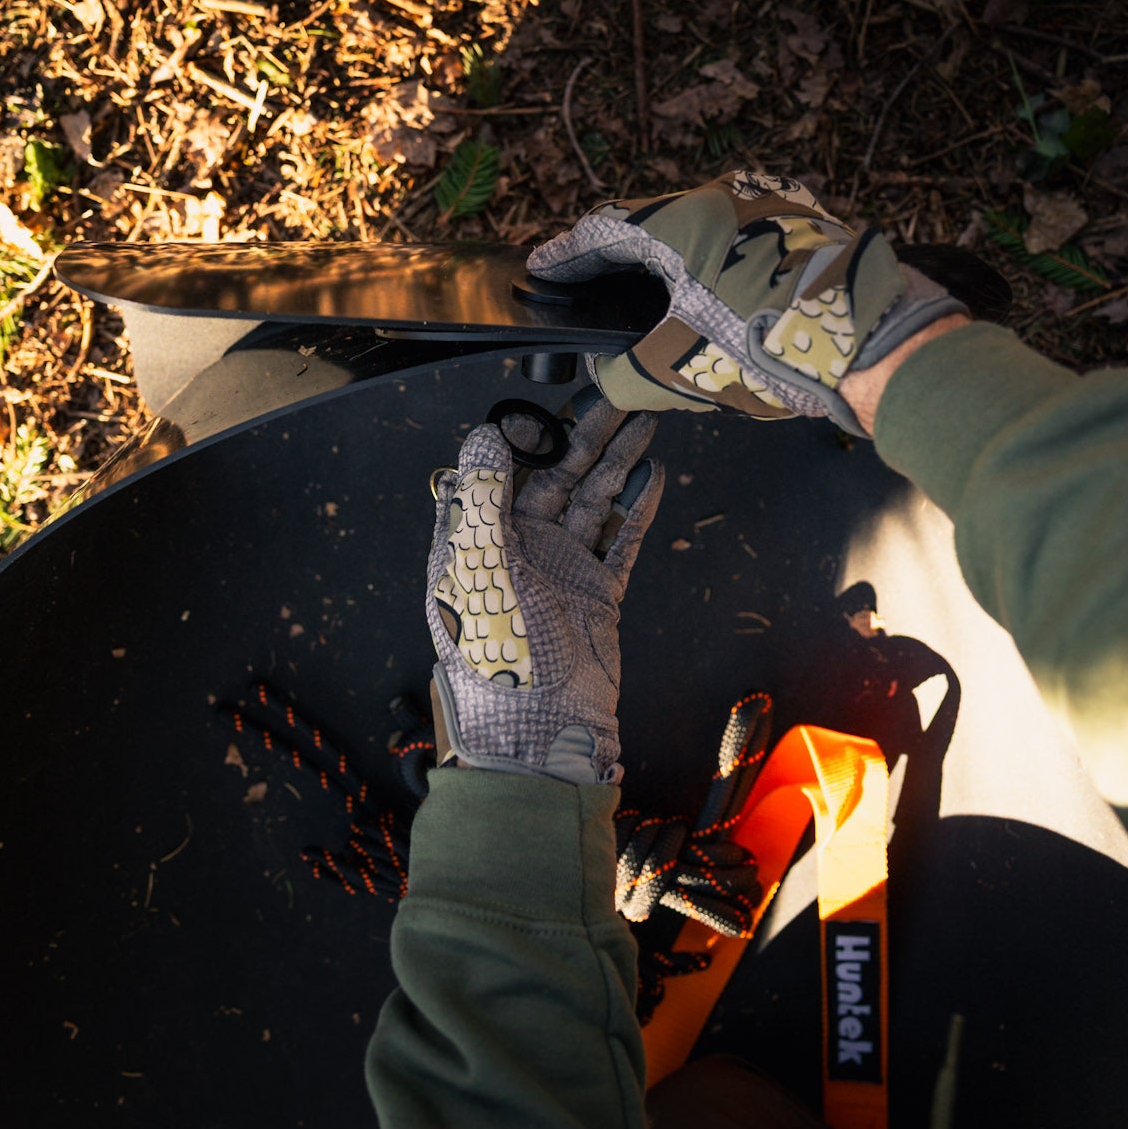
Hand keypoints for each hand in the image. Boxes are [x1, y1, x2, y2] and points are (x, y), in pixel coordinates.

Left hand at [427, 395, 663, 783]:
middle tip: (614, 395)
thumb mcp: (482, 571)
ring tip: (642, 422)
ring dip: (617, 462)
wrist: (541, 734)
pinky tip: (652, 475)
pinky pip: (620, 539)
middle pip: (555, 477)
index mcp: (475, 541)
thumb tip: (483, 433)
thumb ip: (483, 499)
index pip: (498, 471)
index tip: (549, 400)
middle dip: (584, 437)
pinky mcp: (596, 593)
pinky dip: (636, 508)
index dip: (525, 434)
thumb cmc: (497, 662)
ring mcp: (560, 569)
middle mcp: (518, 548)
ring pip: (592, 501)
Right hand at [527, 170, 967, 433]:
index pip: (601, 231)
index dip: (564, 256)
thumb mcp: (680, 374)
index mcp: (683, 220)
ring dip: (668, 262)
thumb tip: (606, 376)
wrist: (881, 346)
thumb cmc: (774, 351)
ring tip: (646, 300)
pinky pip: (739, 241)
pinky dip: (711, 266)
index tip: (539, 270)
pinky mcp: (808, 228)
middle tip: (589, 286)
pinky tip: (711, 304)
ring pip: (699, 231)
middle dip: (616, 258)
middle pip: (650, 224)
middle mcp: (726, 197)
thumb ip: (625, 376)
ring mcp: (773, 207)